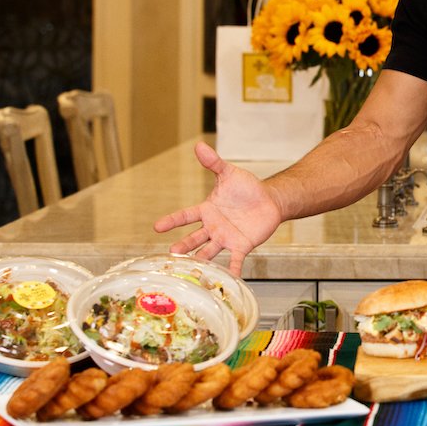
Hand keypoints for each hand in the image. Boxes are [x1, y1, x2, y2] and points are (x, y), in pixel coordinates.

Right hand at [152, 141, 284, 276]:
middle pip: (194, 238)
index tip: (157, 227)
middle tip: (172, 252)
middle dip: (184, 245)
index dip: (172, 221)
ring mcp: (226, 238)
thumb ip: (214, 163)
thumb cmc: (247, 187)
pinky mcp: (241, 246)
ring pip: (209, 252)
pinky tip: (227, 280)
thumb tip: (199, 145)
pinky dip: (231, 271)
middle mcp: (213, 227)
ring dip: (200, 260)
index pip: (186, 216)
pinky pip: (234, 261)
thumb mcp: (229, 173)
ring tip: (190, 270)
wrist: (269, 200)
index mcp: (207, 210)